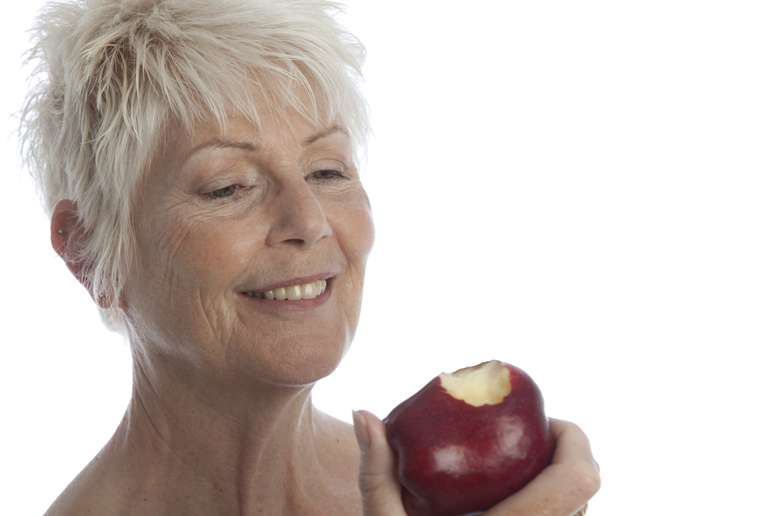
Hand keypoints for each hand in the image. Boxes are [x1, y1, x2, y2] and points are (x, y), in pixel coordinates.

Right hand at [353, 411, 599, 515]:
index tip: (539, 421)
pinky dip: (553, 507)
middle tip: (521, 439)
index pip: (578, 479)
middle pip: (587, 491)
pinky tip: (514, 500)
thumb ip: (377, 473)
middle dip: (564, 453)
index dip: (572, 438)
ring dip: (559, 483)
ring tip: (517, 468)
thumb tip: (363, 414)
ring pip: (579, 513)